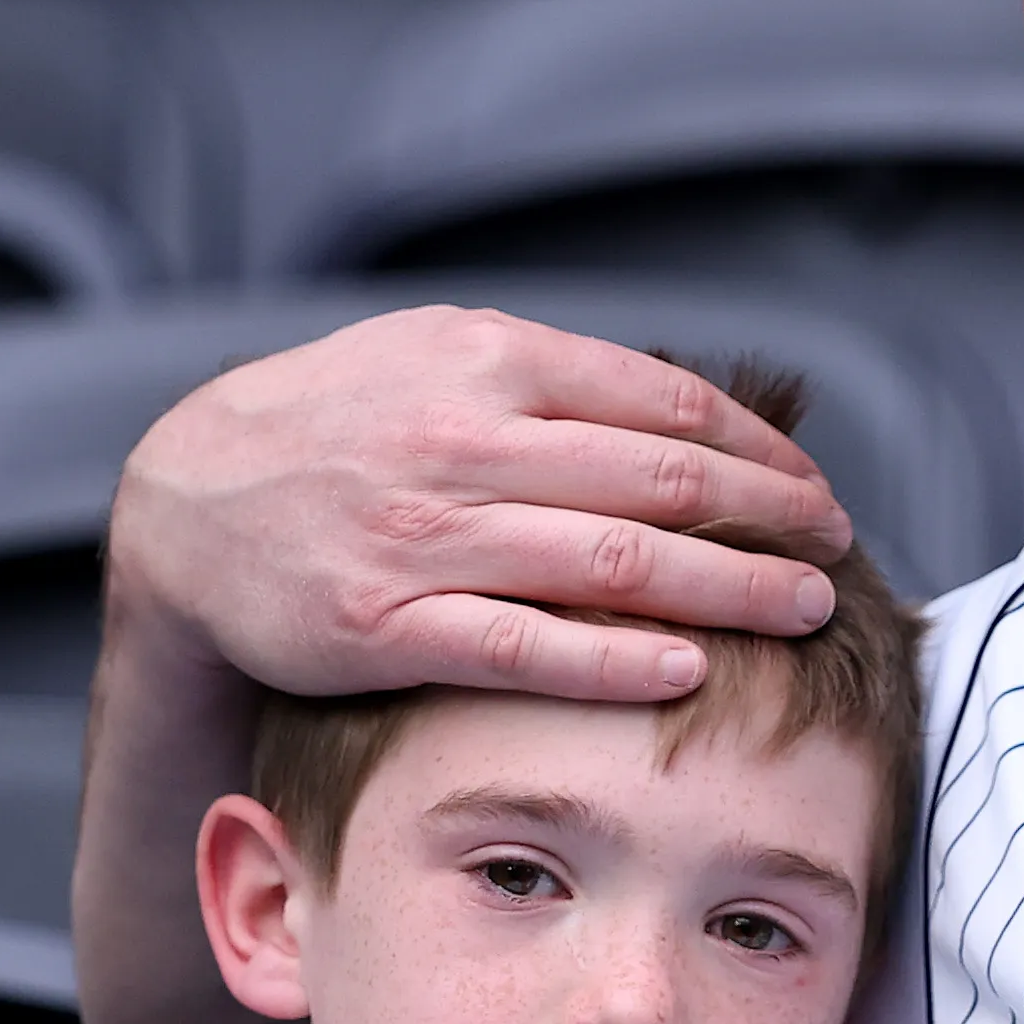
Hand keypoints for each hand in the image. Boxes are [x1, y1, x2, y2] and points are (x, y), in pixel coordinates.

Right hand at [113, 304, 854, 703]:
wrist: (184, 500)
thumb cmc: (336, 427)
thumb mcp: (435, 356)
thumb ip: (551, 378)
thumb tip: (684, 411)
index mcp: (489, 362)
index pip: (666, 406)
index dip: (760, 452)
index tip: (816, 491)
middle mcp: (463, 440)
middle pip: (663, 482)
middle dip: (771, 519)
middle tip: (839, 549)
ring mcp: (423, 536)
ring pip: (612, 563)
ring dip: (727, 589)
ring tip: (802, 609)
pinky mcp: (386, 625)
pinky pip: (525, 646)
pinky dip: (616, 658)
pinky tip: (689, 667)